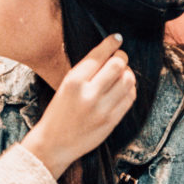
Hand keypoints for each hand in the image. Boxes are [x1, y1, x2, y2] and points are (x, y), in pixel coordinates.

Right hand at [24, 33, 136, 180]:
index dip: (112, 43)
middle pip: (118, 65)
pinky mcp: (111, 122)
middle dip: (121, 57)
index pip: (99, 55)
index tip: (117, 39)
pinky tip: (122, 89)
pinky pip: (130, 98)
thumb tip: (109, 53)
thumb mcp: (65, 86)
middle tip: (120, 58)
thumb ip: (86, 71)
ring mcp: (102, 109)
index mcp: (74, 82)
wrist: (54, 144)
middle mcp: (89, 94)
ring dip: (128, 73)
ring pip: (128, 80)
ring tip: (121, 75)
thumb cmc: (58, 113)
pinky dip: (130, 89)